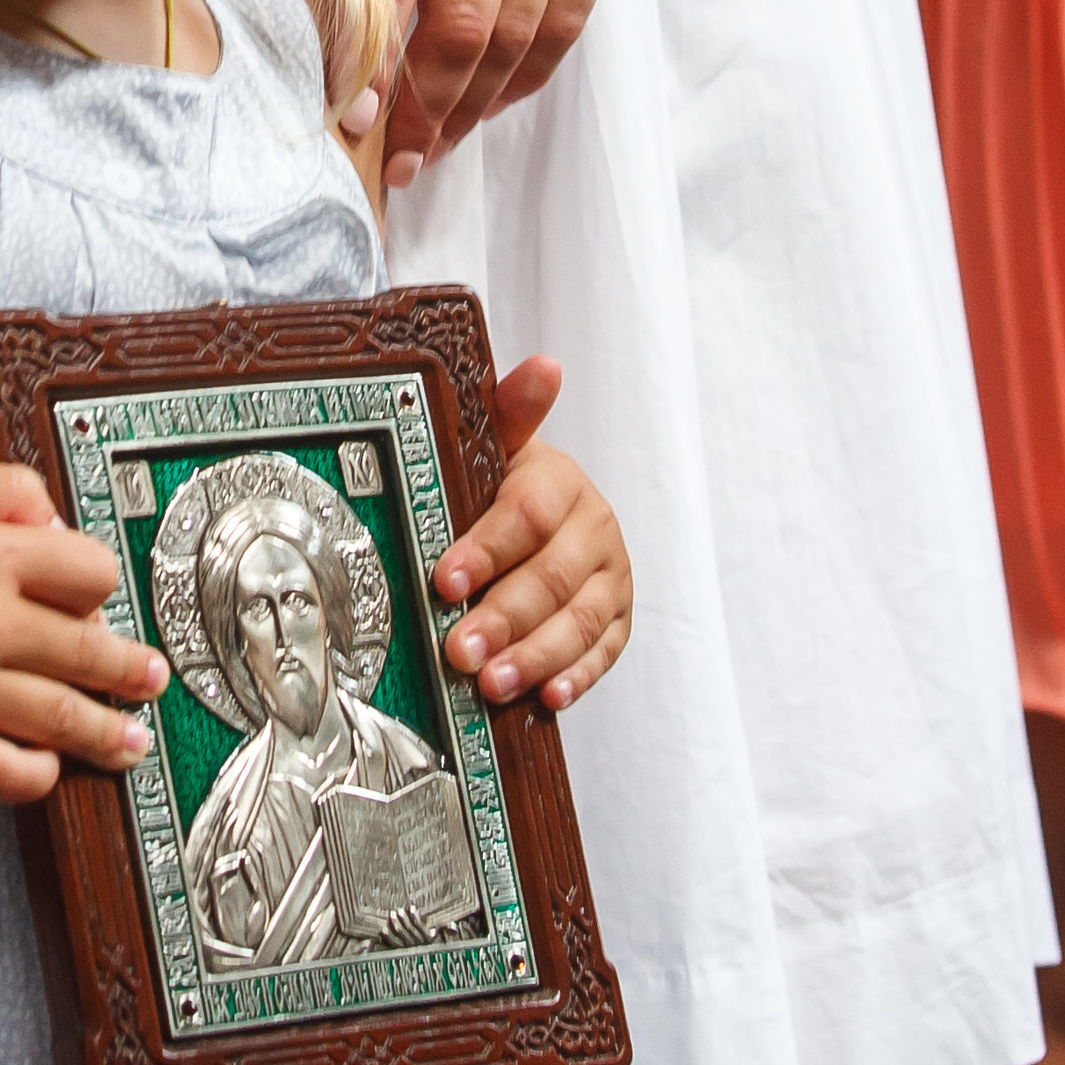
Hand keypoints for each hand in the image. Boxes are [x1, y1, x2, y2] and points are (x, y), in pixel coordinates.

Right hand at [0, 466, 167, 804]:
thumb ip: (6, 491)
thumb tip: (63, 527)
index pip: (90, 573)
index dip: (98, 582)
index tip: (91, 595)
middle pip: (92, 652)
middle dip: (134, 669)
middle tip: (152, 677)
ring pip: (63, 720)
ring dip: (109, 733)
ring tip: (132, 740)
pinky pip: (7, 774)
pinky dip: (39, 773)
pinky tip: (51, 763)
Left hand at [270, 0, 754, 178]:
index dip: (368, 57)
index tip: (343, 117)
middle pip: (461, 24)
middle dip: (420, 108)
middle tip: (386, 160)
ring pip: (516, 35)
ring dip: (470, 108)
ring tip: (427, 148)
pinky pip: (567, 19)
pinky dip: (527, 74)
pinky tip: (488, 103)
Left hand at [432, 358, 631, 712]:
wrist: (551, 508)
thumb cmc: (507, 481)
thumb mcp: (500, 443)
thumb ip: (511, 411)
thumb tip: (544, 366)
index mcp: (562, 483)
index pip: (529, 516)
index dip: (487, 549)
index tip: (445, 579)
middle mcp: (595, 529)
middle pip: (552, 579)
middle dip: (503, 618)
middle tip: (459, 650)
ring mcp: (611, 577)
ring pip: (578, 622)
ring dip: (535, 657)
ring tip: (492, 684)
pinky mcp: (619, 618)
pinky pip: (604, 652)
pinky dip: (578, 677)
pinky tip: (549, 698)